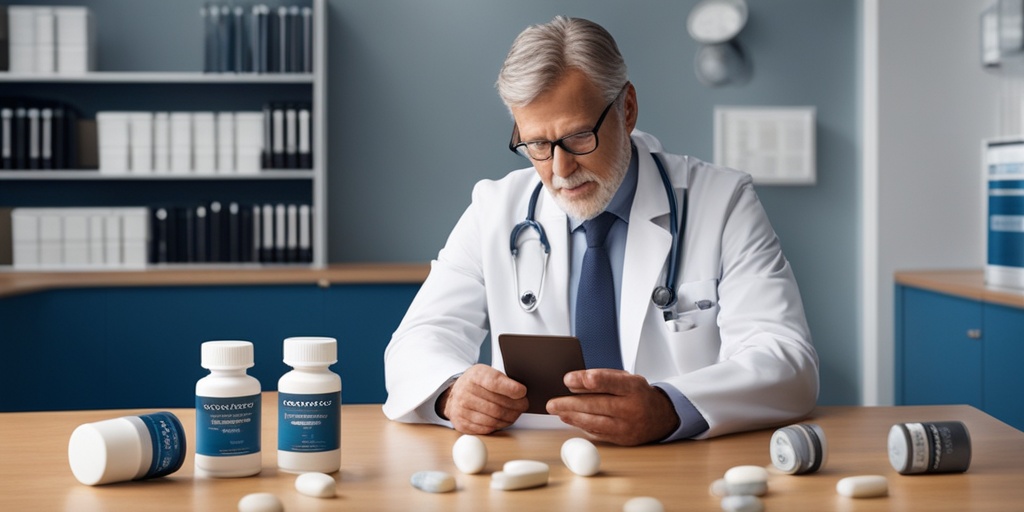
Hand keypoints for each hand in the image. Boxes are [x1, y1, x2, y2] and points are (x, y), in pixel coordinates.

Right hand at [437, 364, 528, 434]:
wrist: (454, 394)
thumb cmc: (476, 384)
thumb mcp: (486, 373)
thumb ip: (502, 380)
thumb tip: (521, 392)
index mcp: (474, 376)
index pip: (495, 383)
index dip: (512, 389)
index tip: (522, 392)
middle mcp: (465, 392)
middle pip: (498, 405)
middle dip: (516, 407)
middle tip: (523, 405)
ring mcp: (461, 409)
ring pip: (494, 419)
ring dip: (509, 418)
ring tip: (515, 413)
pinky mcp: (461, 423)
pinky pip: (486, 429)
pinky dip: (498, 426)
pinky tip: (502, 420)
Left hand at [546, 369, 679, 445]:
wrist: (662, 417)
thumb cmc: (639, 394)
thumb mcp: (627, 379)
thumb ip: (603, 379)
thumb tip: (574, 384)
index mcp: (634, 387)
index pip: (609, 382)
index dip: (587, 380)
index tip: (567, 379)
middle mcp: (631, 408)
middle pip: (597, 405)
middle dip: (570, 403)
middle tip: (552, 402)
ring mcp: (627, 426)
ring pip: (594, 422)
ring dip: (572, 417)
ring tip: (557, 411)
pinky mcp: (622, 439)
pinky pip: (597, 432)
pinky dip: (581, 425)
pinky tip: (570, 419)